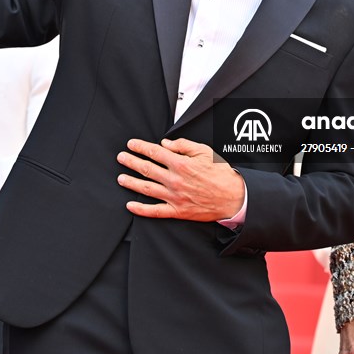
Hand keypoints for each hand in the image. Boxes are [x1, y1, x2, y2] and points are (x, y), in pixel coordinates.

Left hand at [116, 138, 244, 220]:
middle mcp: (175, 180)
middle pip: (147, 169)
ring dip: (131, 182)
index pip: (155, 152)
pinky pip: (155, 210)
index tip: (131, 144)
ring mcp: (175, 196)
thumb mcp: (204, 151)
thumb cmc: (220, 174)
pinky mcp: (177, 211)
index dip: (140, 147)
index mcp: (181, 163)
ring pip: (147, 188)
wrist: (233, 197)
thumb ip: (183, 145)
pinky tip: (130, 205)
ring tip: (120, 178)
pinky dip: (141, 209)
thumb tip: (165, 143)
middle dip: (131, 162)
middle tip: (121, 158)